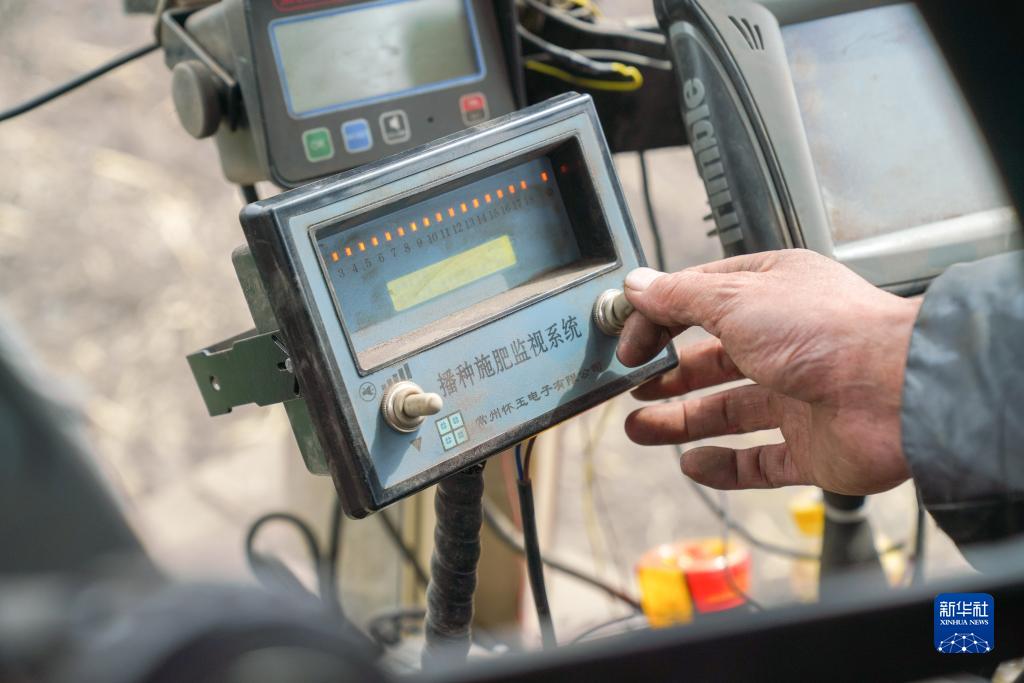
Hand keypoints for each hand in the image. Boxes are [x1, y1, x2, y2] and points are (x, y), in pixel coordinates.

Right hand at [617, 249, 920, 494]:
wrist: (897, 392)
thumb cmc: (826, 331)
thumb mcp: (734, 298)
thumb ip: (679, 297)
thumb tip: (637, 286)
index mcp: (772, 293)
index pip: (702, 300)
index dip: (659, 318)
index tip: (626, 340)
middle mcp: (786, 342)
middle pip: (713, 360)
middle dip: (668, 374)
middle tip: (629, 385)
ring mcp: (799, 398)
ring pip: (729, 412)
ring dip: (681, 420)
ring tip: (638, 428)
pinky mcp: (812, 448)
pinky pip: (759, 461)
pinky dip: (723, 466)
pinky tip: (691, 463)